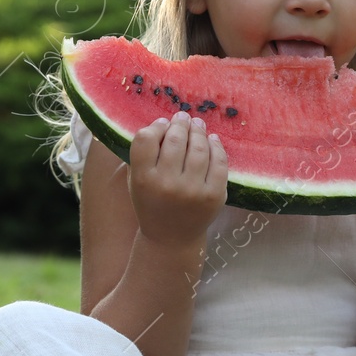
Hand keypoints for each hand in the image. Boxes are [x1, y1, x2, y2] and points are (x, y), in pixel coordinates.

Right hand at [128, 111, 227, 250]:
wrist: (171, 237)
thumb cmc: (152, 203)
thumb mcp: (137, 181)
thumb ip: (143, 154)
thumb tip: (165, 122)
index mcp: (144, 179)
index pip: (146, 139)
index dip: (156, 127)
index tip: (163, 124)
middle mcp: (167, 184)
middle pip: (176, 139)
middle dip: (181, 124)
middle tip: (183, 117)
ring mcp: (193, 190)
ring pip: (199, 148)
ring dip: (199, 131)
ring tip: (197, 125)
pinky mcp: (214, 195)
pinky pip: (219, 162)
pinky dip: (216, 146)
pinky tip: (212, 140)